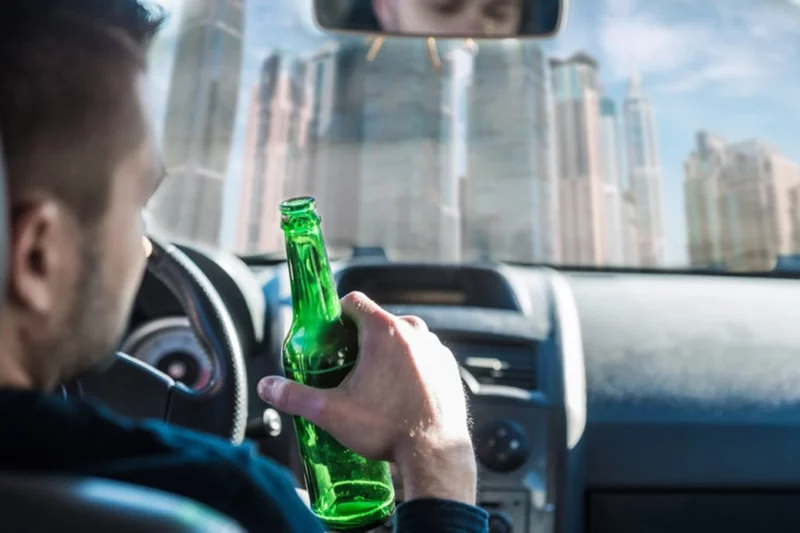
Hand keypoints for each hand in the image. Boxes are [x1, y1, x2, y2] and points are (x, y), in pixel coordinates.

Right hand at [257, 291, 476, 504]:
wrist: (435, 454)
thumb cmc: (387, 429)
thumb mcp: (331, 412)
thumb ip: (294, 396)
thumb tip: (267, 387)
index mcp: (384, 331)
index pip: (353, 301)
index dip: (337, 314)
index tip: (330, 335)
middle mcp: (414, 332)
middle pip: (378, 320)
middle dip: (361, 338)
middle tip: (347, 366)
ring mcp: (435, 348)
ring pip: (404, 338)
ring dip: (388, 352)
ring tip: (375, 384)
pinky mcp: (449, 367)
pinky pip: (424, 356)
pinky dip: (411, 367)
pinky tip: (400, 393)